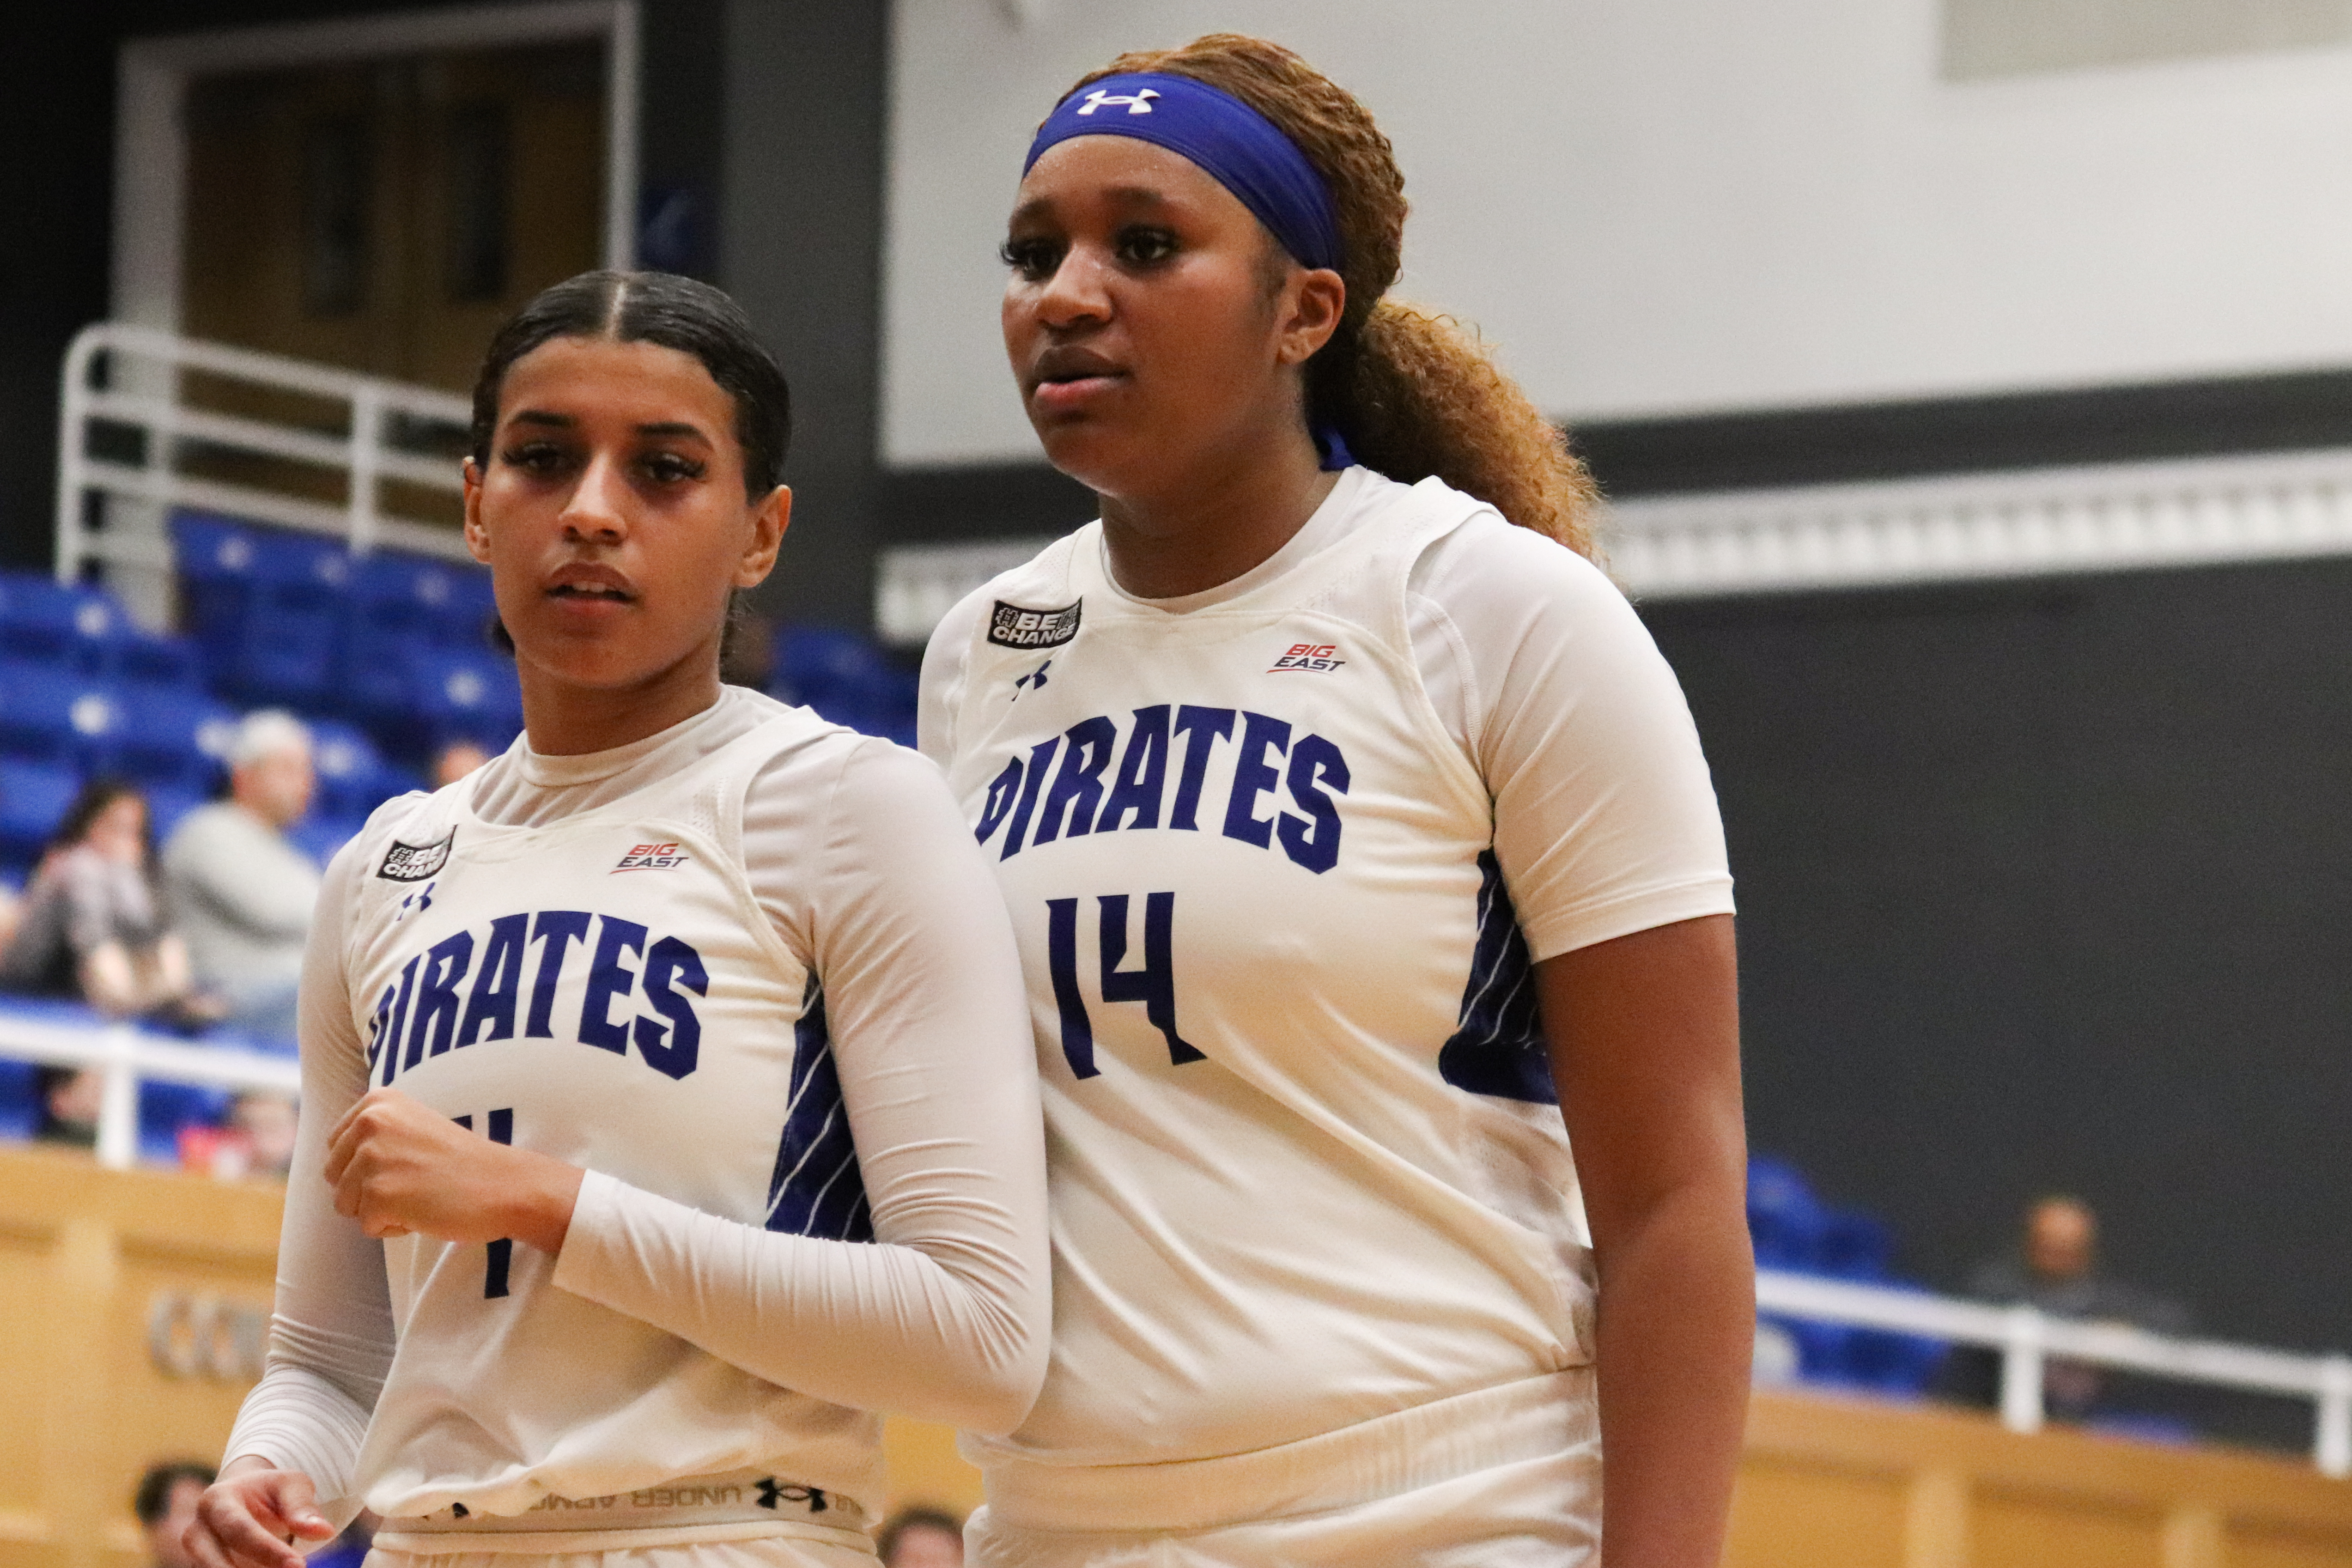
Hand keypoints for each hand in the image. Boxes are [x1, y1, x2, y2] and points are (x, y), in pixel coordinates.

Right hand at [187, 1458, 335, 1567]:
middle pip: (214, 1561)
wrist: (246, 1500)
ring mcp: (193, 1555)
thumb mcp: (291, 1487)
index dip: (268, 1550)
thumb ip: (303, 1509)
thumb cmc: (272, 1492)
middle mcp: (197, 1530)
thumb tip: (324, 1531)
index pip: (241, 1530)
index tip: (299, 1566)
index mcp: (217, 1500)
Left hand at [325, 1088, 582, 1252]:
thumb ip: (371, 1134)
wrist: (504, 1184)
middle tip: (414, 1182)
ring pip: (345, 1205)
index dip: (367, 1168)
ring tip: (419, 1195)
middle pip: (333, 1177)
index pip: (335, 1149)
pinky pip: (366, 1226)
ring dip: (380, 1210)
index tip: (408, 1162)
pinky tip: (424, 1211)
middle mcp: (369, 1122)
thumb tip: (328, 1163)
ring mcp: (372, 1158)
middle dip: (367, 1191)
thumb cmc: (459, 1163)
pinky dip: (393, 1228)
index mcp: (376, 1102)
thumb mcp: (410, 1127)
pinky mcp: (379, 1194)